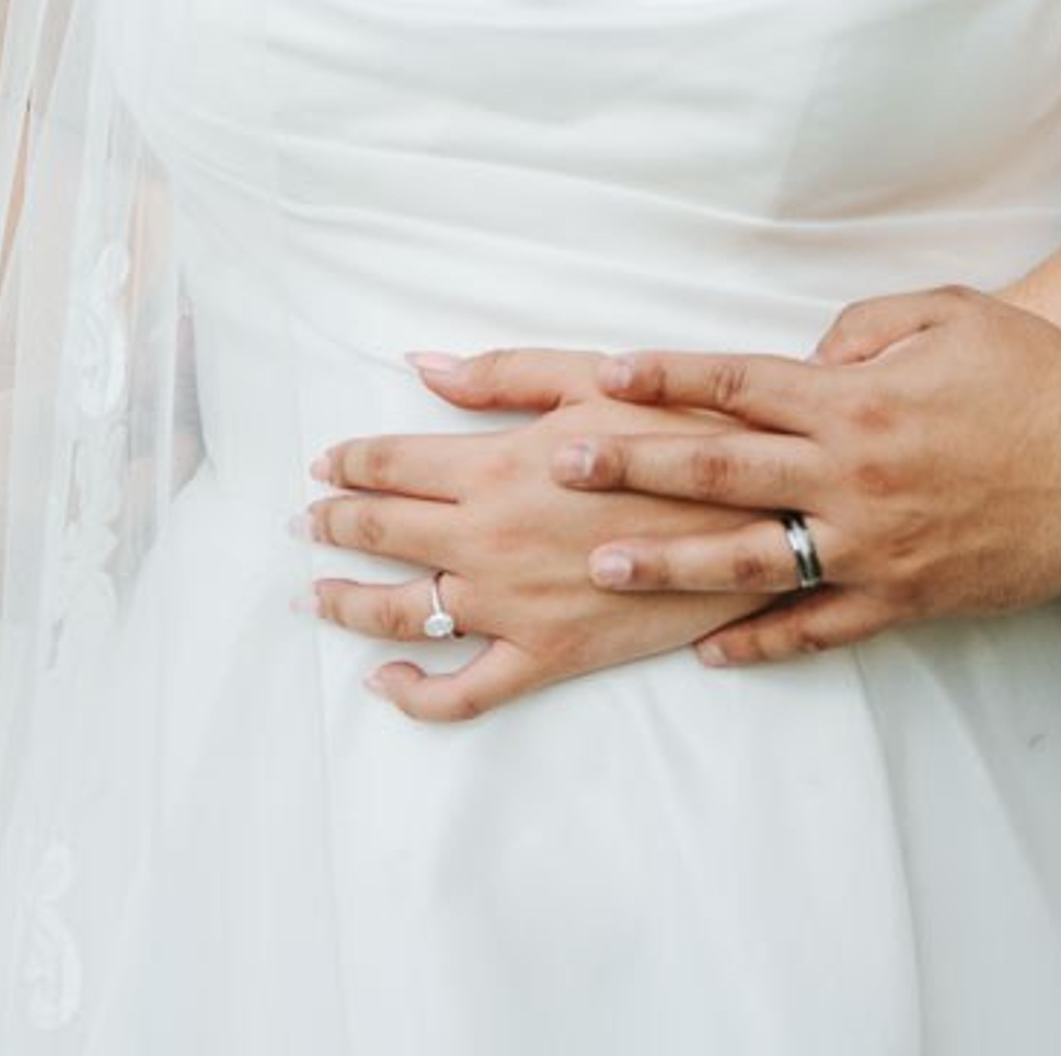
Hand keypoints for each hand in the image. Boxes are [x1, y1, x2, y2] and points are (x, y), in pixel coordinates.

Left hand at [302, 348, 769, 720]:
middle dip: (334, 523)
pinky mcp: (546, 658)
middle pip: (382, 532)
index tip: (324, 461)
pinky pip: (462, 693)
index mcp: (496, 466)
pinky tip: (386, 682)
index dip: (349, 459)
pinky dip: (414, 695)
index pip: (391, 462)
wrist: (755, 516)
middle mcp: (488, 540)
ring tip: (316, 592)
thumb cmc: (678, 433)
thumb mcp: (592, 379)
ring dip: (345, 601)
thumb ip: (501, 375)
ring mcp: (511, 606)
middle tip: (306, 519)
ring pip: (401, 614)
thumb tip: (419, 365)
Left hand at [560, 288, 1060, 664]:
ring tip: (601, 565)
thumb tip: (809, 352)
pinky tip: (707, 650)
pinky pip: (818, 627)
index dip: (668, 376)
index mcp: (858, 398)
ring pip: (751, 559)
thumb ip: (867, 323)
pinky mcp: (903, 598)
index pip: (740, 381)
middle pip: (721, 468)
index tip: (604, 372)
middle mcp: (852, 474)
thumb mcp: (956, 313)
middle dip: (635, 465)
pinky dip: (762, 642)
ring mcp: (873, 545)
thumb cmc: (1038, 382)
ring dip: (669, 564)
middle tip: (564, 462)